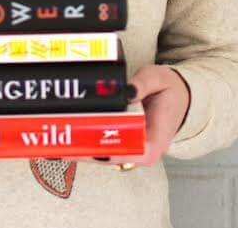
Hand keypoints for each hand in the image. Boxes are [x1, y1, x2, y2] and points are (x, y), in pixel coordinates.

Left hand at [72, 65, 190, 168]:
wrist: (180, 97)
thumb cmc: (170, 91)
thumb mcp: (160, 79)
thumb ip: (143, 83)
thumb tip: (126, 90)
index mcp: (155, 142)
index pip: (130, 153)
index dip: (107, 150)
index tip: (86, 142)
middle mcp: (142, 152)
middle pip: (110, 158)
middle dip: (85, 150)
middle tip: (62, 138)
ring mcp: (132, 151)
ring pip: (103, 156)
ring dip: (81, 149)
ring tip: (57, 140)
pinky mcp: (124, 144)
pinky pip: (104, 148)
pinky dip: (87, 142)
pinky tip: (69, 134)